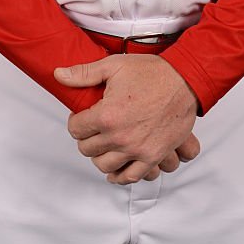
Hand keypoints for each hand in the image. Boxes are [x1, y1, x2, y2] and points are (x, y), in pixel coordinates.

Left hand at [54, 54, 199, 183]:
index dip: (76, 121)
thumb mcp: (114, 66)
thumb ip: (83, 74)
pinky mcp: (152, 157)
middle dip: (86, 137)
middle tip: (93, 128)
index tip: (82, 116)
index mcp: (107, 115)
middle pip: (87, 149)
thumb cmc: (151, 72)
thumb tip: (58, 75)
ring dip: (100, 156)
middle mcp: (120, 137)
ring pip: (104, 165)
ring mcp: (136, 150)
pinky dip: (119, 175)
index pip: (76, 129)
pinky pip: (129, 177)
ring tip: (103, 144)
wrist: (184, 80)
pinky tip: (116, 167)